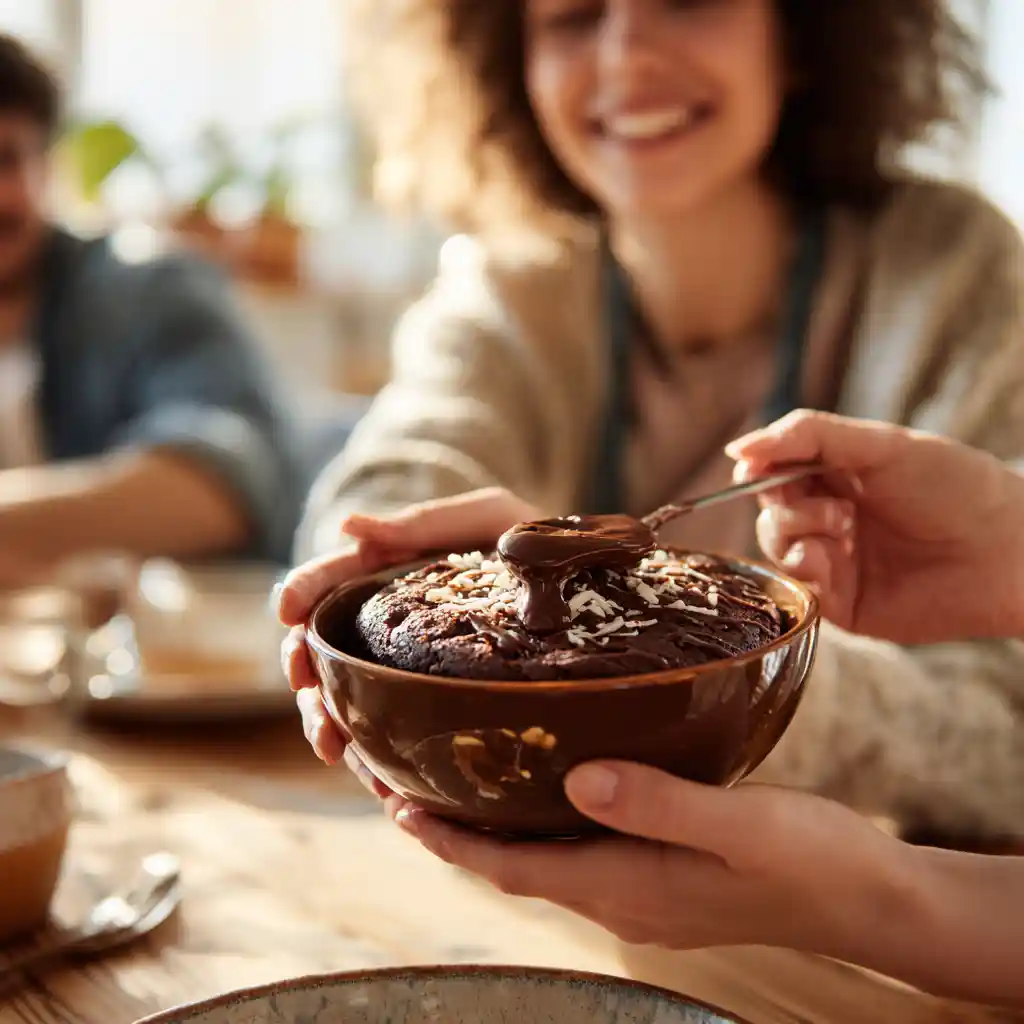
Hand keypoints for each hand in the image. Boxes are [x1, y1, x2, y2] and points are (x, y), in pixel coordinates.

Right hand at [277, 488, 540, 763]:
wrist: (590, 586)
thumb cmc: (536, 544)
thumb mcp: (487, 518)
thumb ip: (423, 523)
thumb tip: (346, 527)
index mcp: (393, 570)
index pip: (332, 579)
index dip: (302, 591)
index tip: (287, 610)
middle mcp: (390, 621)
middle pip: (325, 646)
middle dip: (305, 671)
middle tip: (308, 693)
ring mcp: (407, 666)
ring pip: (347, 697)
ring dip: (328, 721)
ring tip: (333, 747)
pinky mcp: (433, 706)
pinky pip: (393, 735)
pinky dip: (376, 759)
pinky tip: (379, 782)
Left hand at [386, 762, 924, 958]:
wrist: (866, 898)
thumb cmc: (810, 861)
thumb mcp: (740, 825)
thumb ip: (658, 803)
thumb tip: (577, 778)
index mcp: (625, 886)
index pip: (510, 868)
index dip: (447, 840)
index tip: (395, 803)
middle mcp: (618, 894)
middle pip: (510, 863)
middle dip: (451, 828)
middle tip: (400, 778)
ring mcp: (639, 887)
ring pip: (540, 854)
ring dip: (490, 822)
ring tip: (450, 775)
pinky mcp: (659, 872)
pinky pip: (576, 846)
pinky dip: (538, 819)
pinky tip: (542, 782)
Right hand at [726, 409, 1023, 643]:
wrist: (1008, 553)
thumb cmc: (957, 488)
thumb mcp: (880, 445)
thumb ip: (807, 436)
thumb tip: (735, 447)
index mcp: (839, 474)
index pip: (774, 466)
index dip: (758, 466)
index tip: (753, 466)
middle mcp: (831, 516)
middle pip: (768, 507)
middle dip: (783, 501)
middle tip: (830, 506)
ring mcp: (834, 560)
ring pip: (773, 546)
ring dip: (794, 532)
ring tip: (841, 530)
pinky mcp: (840, 603)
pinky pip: (795, 588)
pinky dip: (802, 569)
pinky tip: (831, 560)